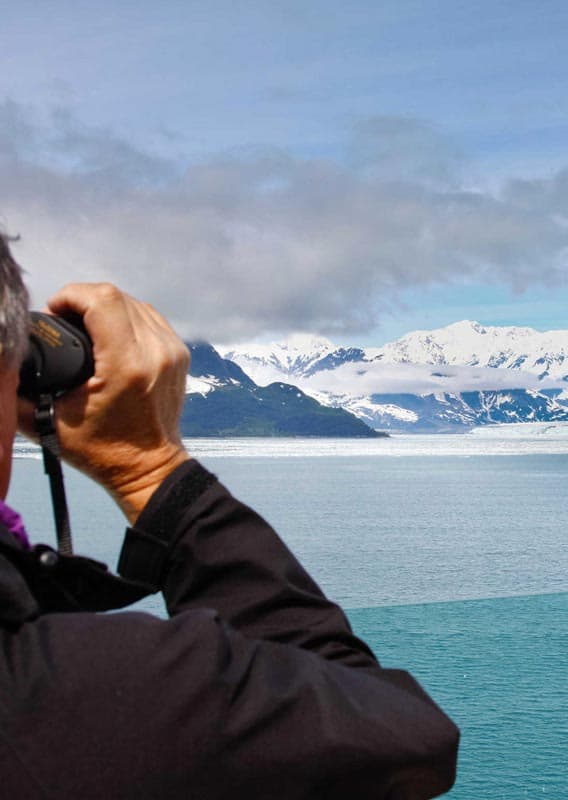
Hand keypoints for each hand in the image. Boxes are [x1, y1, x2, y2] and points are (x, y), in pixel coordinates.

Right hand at [18, 283, 189, 522]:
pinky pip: (150, 318)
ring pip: (134, 303)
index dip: (70, 296)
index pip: (101, 301)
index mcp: (125, 365)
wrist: (150, 469)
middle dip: (83, 300)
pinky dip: (127, 318)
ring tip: (84, 325)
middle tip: (63, 320)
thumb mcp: (52, 424)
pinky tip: (109, 333)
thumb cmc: (104, 452)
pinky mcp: (179, 354)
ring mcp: (171, 351)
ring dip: (105, 307)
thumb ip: (20, 393)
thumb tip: (6, 366)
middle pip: (116, 296)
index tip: (54, 311)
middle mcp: (154, 352)